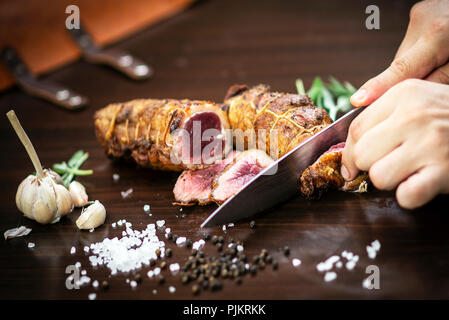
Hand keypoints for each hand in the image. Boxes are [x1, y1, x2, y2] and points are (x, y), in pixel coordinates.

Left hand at [341, 79, 448, 208]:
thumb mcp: (420, 100)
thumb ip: (384, 114)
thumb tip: (347, 147)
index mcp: (404, 94)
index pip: (356, 129)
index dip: (349, 152)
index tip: (352, 164)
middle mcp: (415, 116)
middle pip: (361, 154)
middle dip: (369, 166)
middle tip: (387, 165)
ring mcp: (431, 143)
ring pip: (378, 176)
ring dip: (391, 182)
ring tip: (409, 171)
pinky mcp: (445, 170)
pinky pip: (406, 196)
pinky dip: (410, 197)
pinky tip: (421, 184)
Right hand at [351, 0, 448, 106]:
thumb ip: (437, 82)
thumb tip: (408, 97)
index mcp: (438, 34)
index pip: (400, 70)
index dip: (378, 88)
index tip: (358, 101)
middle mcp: (423, 20)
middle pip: (401, 65)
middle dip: (409, 81)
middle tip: (431, 87)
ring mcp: (420, 13)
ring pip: (406, 55)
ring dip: (415, 68)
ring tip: (441, 64)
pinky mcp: (420, 12)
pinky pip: (412, 45)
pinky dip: (420, 55)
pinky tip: (438, 54)